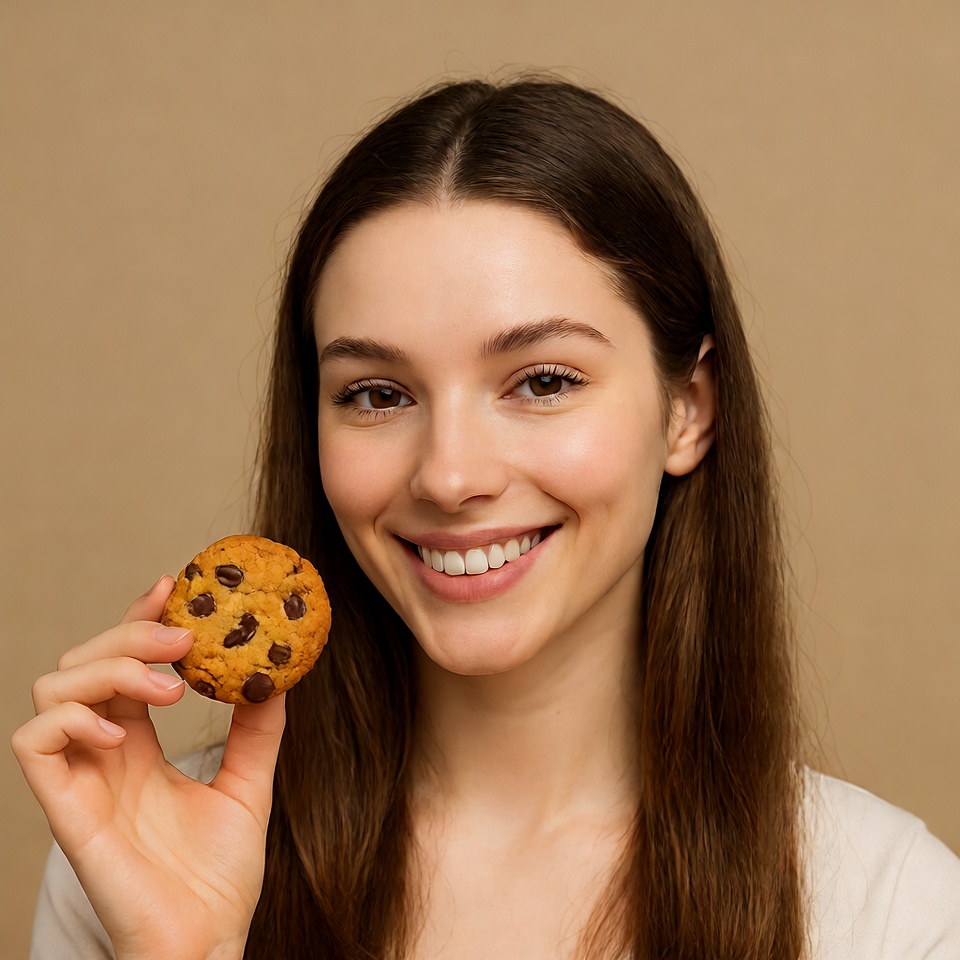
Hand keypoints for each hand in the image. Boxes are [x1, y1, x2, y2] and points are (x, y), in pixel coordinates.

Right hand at [11, 576, 285, 959]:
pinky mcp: (66, 810)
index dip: (142, 621)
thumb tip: (277, 672)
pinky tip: (121, 728)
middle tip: (183, 638)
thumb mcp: (249, 786)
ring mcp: (82, 779)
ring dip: (110, 669)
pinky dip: (71, 717)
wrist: (207, 945)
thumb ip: (257, 729)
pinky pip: (34, 743)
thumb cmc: (220, 877)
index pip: (125, 664)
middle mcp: (105, 754)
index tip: (177, 588)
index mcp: (141, 745)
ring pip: (54, 688)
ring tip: (170, 688)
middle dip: (131, 635)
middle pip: (86, 662)